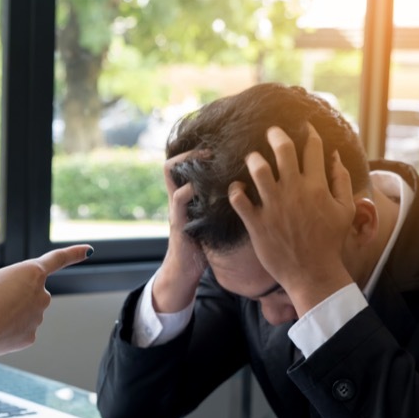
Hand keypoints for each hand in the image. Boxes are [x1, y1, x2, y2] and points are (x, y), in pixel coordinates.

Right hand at [0, 244, 92, 369]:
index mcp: (32, 273)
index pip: (57, 259)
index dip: (74, 253)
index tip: (88, 250)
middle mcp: (42, 295)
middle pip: (29, 291)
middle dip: (13, 293)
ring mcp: (38, 318)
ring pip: (23, 311)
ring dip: (8, 311)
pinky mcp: (30, 337)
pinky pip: (19, 329)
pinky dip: (7, 329)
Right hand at [152, 151, 208, 312]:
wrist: (186, 270)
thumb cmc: (203, 244)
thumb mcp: (212, 218)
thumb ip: (220, 203)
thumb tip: (247, 190)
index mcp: (185, 196)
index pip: (180, 165)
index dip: (192, 152)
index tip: (215, 147)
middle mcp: (177, 198)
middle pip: (171, 163)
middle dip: (189, 152)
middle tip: (210, 150)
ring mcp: (175, 208)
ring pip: (171, 173)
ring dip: (189, 163)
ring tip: (208, 160)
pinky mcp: (177, 221)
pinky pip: (180, 198)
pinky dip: (192, 189)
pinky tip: (208, 188)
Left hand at [228, 124, 354, 315]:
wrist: (313, 273)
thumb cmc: (330, 242)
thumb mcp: (345, 210)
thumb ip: (341, 180)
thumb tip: (334, 155)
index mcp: (317, 187)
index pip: (312, 149)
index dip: (308, 133)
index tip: (302, 126)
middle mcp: (295, 191)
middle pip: (283, 150)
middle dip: (276, 135)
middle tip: (270, 132)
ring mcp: (274, 206)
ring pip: (258, 169)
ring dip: (253, 159)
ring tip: (252, 159)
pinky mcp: (257, 222)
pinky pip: (239, 198)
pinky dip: (235, 189)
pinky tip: (238, 188)